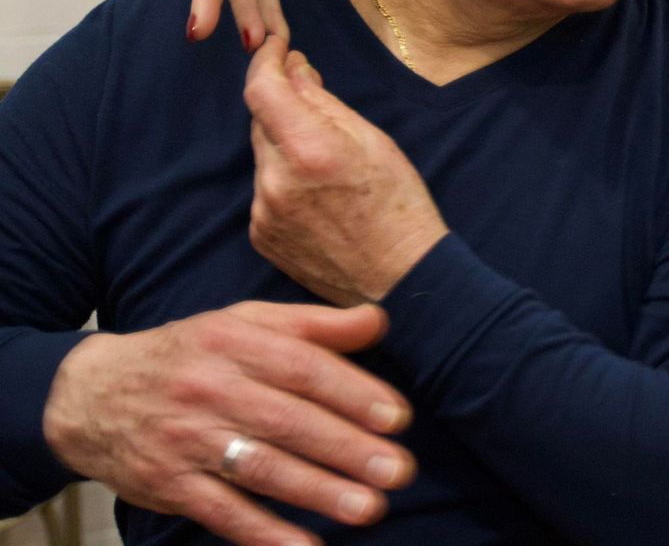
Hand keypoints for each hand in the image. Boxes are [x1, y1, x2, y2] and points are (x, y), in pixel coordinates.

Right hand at [42, 301, 414, 545]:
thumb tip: (377, 321)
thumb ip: (313, 324)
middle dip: (347, 449)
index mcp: (235, 343)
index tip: (397, 418)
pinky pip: (221, 512)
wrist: (92, 394)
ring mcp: (187, 441)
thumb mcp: (245, 322)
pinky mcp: (168, 485)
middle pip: (288, 422)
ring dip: (317, 492)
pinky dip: (264, 533)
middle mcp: (211, 390)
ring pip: (260, 468)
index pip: (303, 368)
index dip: (353, 394)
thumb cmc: (192, 355)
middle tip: (398, 470)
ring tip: (368, 508)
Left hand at [245, 26, 447, 305]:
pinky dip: (284, 181)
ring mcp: (262, 212)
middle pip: (262, 122)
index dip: (265, 61)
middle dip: (284, 107)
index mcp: (309, 151)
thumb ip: (325, 103)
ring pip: (264, 157)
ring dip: (286, 148)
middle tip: (320, 107)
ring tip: (330, 170)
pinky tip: (320, 199)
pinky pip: (264, 191)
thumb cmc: (400, 207)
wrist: (399, 279)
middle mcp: (275, 181)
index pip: (262, 89)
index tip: (276, 46)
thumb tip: (294, 68)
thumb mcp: (375, 142)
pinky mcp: (260, 236)